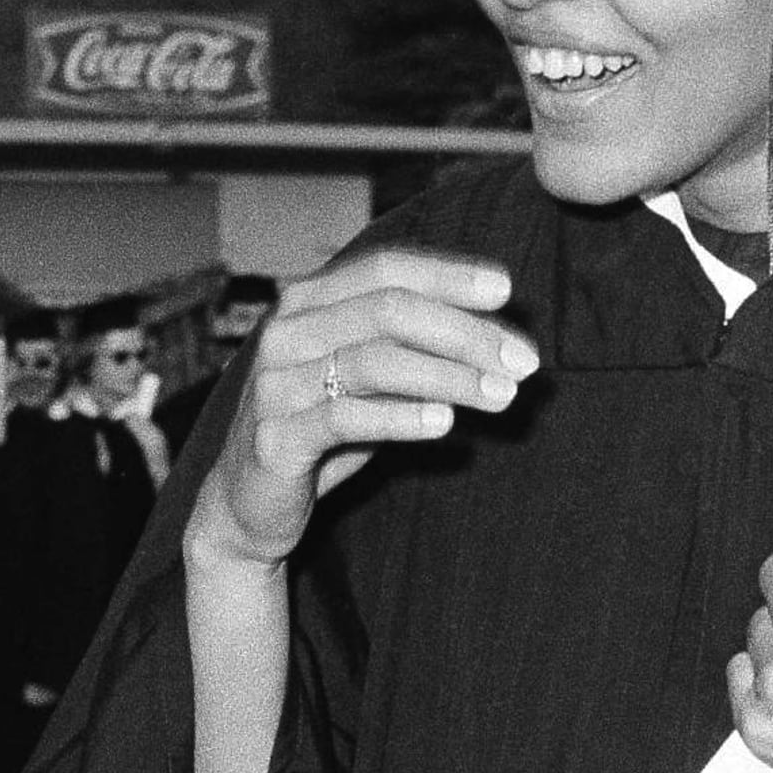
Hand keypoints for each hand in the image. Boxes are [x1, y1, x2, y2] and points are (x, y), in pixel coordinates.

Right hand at [188, 245, 538, 576]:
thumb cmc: (321, 430)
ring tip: (501, 396)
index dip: (448, 275)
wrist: (248, 504)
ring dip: (449, 377)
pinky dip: (402, 417)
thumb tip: (500, 336)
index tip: (506, 291)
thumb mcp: (369, 381)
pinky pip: (346, 418)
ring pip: (374, 361)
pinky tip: (446, 424)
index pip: (386, 268)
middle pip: (388, 310)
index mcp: (308, 301)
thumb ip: (414, 350)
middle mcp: (286, 332)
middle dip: (465, 333)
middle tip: (523, 362)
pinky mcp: (274, 438)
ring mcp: (275, 383)